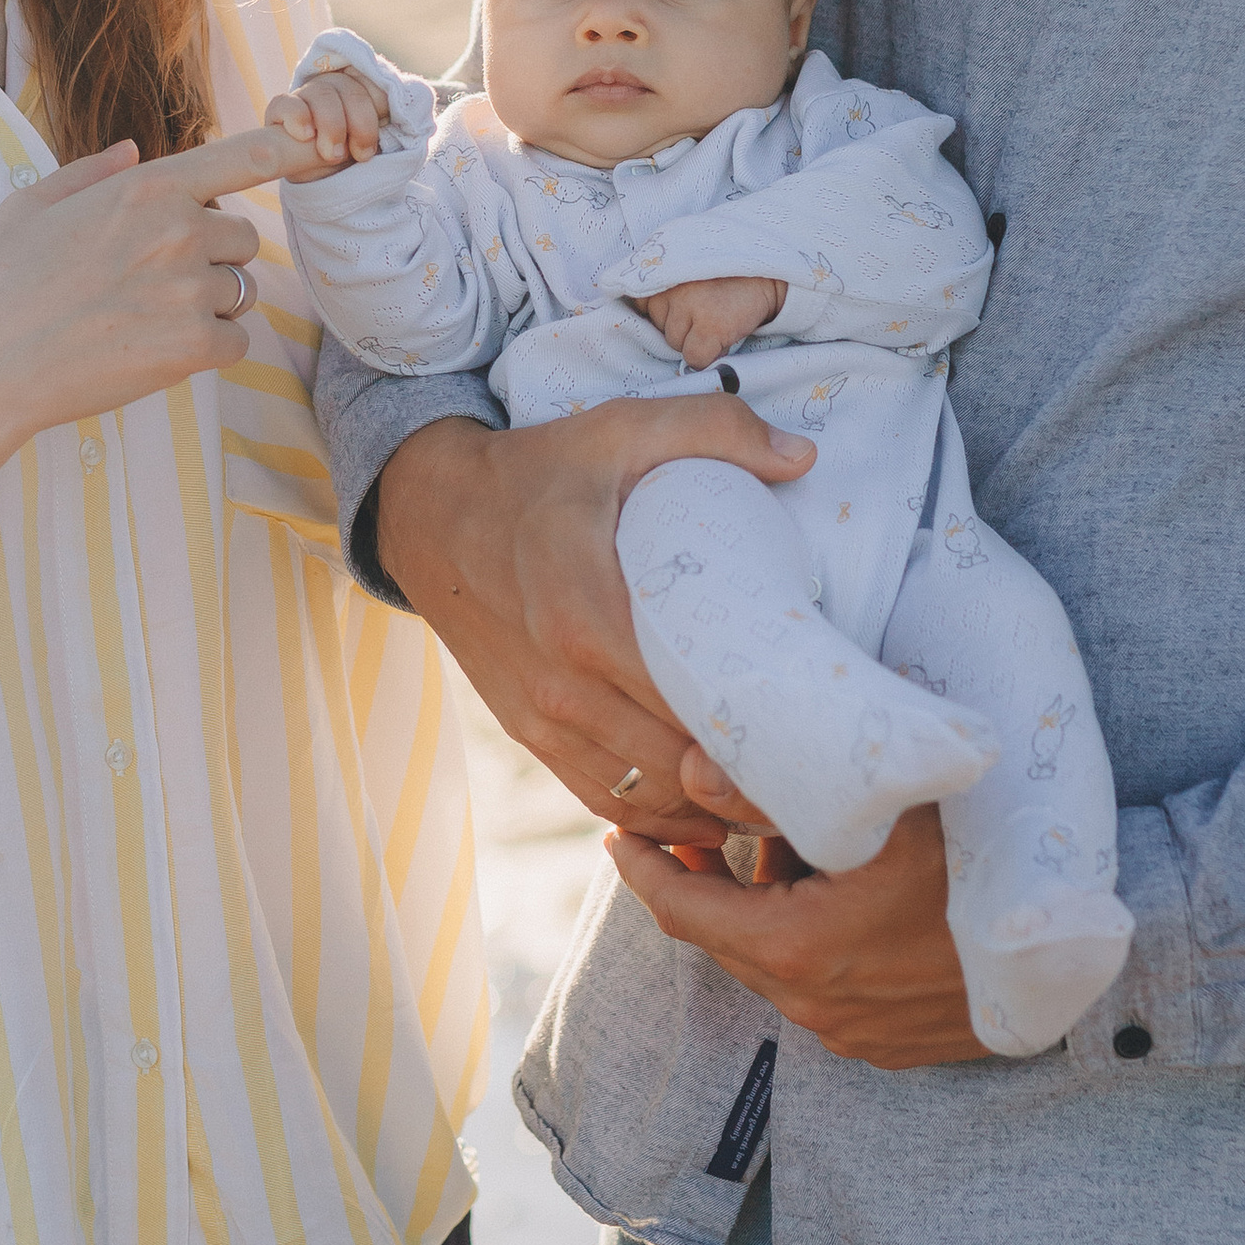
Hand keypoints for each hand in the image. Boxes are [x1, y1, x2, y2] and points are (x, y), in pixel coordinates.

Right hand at [0, 124, 307, 481]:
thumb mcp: (31, 206)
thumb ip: (90, 172)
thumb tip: (133, 149)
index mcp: (145, 188)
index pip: (242, 158)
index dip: (287, 149)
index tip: (321, 144)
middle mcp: (179, 230)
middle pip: (244, 239)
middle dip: (212, 259)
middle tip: (151, 283)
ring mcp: (190, 289)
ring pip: (239, 292)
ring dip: (209, 307)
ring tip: (143, 320)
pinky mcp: (194, 346)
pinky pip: (236, 342)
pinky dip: (208, 350)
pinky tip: (155, 351)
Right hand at [266, 65, 389, 179]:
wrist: (320, 176)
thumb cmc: (352, 154)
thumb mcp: (374, 140)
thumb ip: (389, 123)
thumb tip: (411, 112)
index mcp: (360, 85)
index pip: (374, 82)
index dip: (380, 108)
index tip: (382, 135)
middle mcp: (333, 83)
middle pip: (350, 89)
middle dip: (361, 125)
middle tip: (361, 155)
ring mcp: (306, 93)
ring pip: (322, 95)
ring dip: (333, 127)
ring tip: (333, 155)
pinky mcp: (281, 108)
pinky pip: (287, 103)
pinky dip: (298, 118)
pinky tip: (306, 136)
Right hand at [375, 401, 813, 844]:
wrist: (431, 514)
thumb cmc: (538, 472)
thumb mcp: (620, 430)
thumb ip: (714, 431)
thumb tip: (803, 458)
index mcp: (589, 614)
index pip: (693, 702)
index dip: (760, 726)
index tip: (814, 723)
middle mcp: (563, 682)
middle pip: (679, 764)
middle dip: (749, 775)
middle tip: (812, 764)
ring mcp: (543, 717)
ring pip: (647, 797)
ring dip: (711, 805)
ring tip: (772, 788)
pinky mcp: (530, 733)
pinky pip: (604, 799)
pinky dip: (659, 814)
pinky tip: (703, 802)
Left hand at [610, 795, 988, 1066]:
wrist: (1089, 951)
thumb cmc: (990, 857)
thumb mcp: (887, 803)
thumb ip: (777, 781)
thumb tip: (690, 766)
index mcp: (796, 950)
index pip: (681, 912)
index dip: (643, 869)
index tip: (617, 833)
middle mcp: (814, 1004)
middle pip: (725, 938)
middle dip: (701, 883)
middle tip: (687, 830)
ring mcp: (854, 1032)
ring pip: (775, 963)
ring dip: (762, 910)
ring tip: (772, 849)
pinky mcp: (890, 1045)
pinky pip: (823, 988)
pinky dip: (808, 943)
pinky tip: (836, 895)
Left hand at [637, 273, 786, 369]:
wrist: (768, 274)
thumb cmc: (726, 275)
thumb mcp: (688, 268)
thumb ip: (663, 288)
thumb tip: (644, 326)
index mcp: (663, 272)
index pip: (640, 305)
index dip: (663, 313)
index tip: (682, 308)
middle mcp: (669, 288)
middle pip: (660, 328)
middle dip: (680, 326)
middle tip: (706, 311)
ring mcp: (688, 307)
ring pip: (675, 345)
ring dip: (695, 341)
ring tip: (717, 320)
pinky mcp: (709, 327)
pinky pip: (694, 358)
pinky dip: (709, 356)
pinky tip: (724, 336)